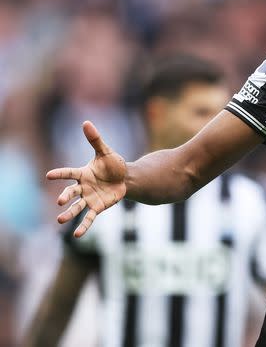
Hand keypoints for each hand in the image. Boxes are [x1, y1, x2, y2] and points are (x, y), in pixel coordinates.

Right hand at [46, 121, 127, 237]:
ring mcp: (89, 198)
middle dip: (66, 196)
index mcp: (83, 173)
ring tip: (60, 220)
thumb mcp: (106, 152)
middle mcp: (83, 187)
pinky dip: (83, 226)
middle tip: (59, 201)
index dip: (60, 174)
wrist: (126, 178)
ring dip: (69, 213)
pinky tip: (77, 235)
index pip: (69, 173)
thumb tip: (86, 122)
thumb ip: (95, 140)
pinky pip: (89, 217)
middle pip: (72, 192)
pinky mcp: (97, 207)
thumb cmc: (113, 164)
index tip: (48, 175)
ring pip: (77, 207)